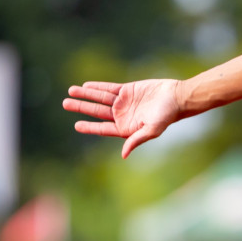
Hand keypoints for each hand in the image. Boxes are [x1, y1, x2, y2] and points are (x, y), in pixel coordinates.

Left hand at [63, 78, 181, 158]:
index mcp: (125, 128)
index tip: (76, 125)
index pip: (103, 128)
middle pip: (97, 111)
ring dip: (86, 94)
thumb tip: (123, 155)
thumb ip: (136, 140)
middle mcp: (121, 116)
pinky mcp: (127, 90)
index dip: (89, 126)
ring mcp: (123, 102)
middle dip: (81, 107)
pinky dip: (98, 86)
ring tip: (71, 91)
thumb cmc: (166, 116)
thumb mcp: (151, 130)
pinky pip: (109, 88)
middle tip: (65, 103)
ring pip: (100, 98)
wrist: (176, 97)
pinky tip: (87, 86)